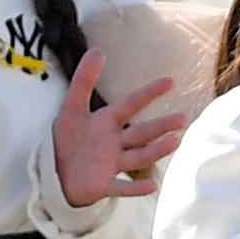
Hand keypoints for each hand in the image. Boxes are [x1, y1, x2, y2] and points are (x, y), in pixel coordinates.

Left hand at [50, 40, 191, 209]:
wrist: (56, 171)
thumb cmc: (67, 138)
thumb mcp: (71, 107)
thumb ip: (83, 81)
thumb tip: (97, 50)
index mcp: (108, 122)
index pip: (132, 104)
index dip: (149, 92)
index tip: (171, 81)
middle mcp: (115, 142)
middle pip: (141, 133)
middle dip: (161, 125)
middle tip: (183, 118)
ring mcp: (111, 164)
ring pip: (137, 157)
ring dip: (155, 150)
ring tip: (174, 142)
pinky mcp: (102, 185)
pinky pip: (121, 187)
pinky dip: (135, 189)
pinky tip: (152, 187)